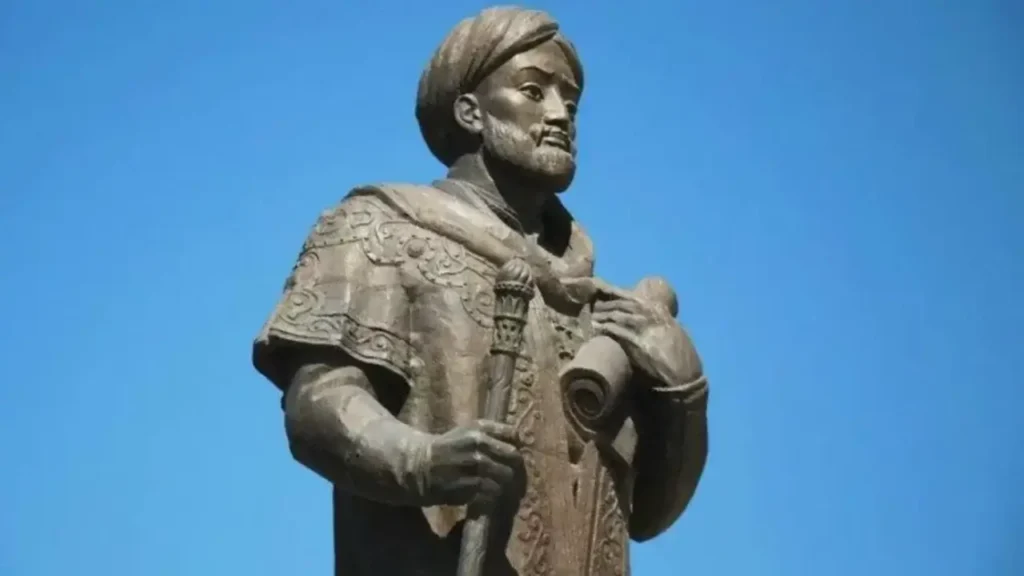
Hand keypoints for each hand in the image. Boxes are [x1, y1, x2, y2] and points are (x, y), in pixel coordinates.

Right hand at [410, 419, 524, 509]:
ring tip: (509, 493)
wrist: (419, 466)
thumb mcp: (468, 432)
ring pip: (505, 476)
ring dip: (509, 486)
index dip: (518, 449)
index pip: (513, 435)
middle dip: (519, 471)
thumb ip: (493, 433)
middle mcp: (477, 443)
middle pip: (513, 457)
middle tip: (519, 482)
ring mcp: (471, 464)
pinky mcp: (465, 484)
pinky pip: (491, 491)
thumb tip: (521, 441)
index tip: (516, 460)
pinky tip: (493, 498)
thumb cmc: (449, 449)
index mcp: (479, 428)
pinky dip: (495, 496)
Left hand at [591, 282, 700, 387]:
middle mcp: (648, 314)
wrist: (682, 371)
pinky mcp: (634, 342)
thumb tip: (644, 318)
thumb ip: (657, 321)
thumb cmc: (679, 353)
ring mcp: (641, 327)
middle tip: (593, 305)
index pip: (631, 297)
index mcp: (658, 310)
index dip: (614, 292)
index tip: (601, 289)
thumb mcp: (671, 330)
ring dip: (601, 315)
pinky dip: (604, 328)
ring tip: (592, 317)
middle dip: (605, 304)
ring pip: (615, 315)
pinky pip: (614, 331)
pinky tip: (596, 328)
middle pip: (620, 304)